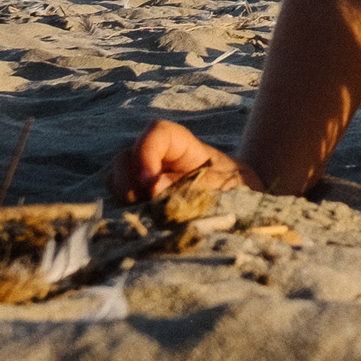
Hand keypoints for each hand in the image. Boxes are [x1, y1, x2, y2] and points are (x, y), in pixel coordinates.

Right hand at [107, 119, 259, 203]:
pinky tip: (145, 227)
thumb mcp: (222, 186)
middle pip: (125, 159)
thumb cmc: (236, 189)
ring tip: (149, 218)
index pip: (156, 132)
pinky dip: (127, 216)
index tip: (149, 183)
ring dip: (125, 202)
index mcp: (181, 146)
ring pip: (117, 183)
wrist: (243, 208)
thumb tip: (151, 188)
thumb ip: (189, 186)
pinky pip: (120, 205)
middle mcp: (157, 160)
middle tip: (145, 205)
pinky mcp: (141, 203)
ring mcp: (146, 181)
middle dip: (128, 183)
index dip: (146, 152)